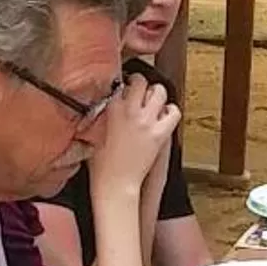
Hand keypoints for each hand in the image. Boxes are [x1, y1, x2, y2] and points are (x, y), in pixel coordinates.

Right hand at [87, 73, 177, 197]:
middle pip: (141, 81)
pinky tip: (164, 117)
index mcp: (110, 109)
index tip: (123, 92)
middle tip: (139, 92)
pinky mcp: (160, 134)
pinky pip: (174, 112)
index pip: (119, 84)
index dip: (122, 87)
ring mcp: (146, 121)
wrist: (115, 184)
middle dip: (140, 84)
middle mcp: (129, 110)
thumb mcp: (92, 133)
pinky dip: (171, 112)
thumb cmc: (101, 165)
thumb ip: (100, 116)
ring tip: (153, 103)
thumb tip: (105, 107)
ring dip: (157, 95)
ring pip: (160, 92)